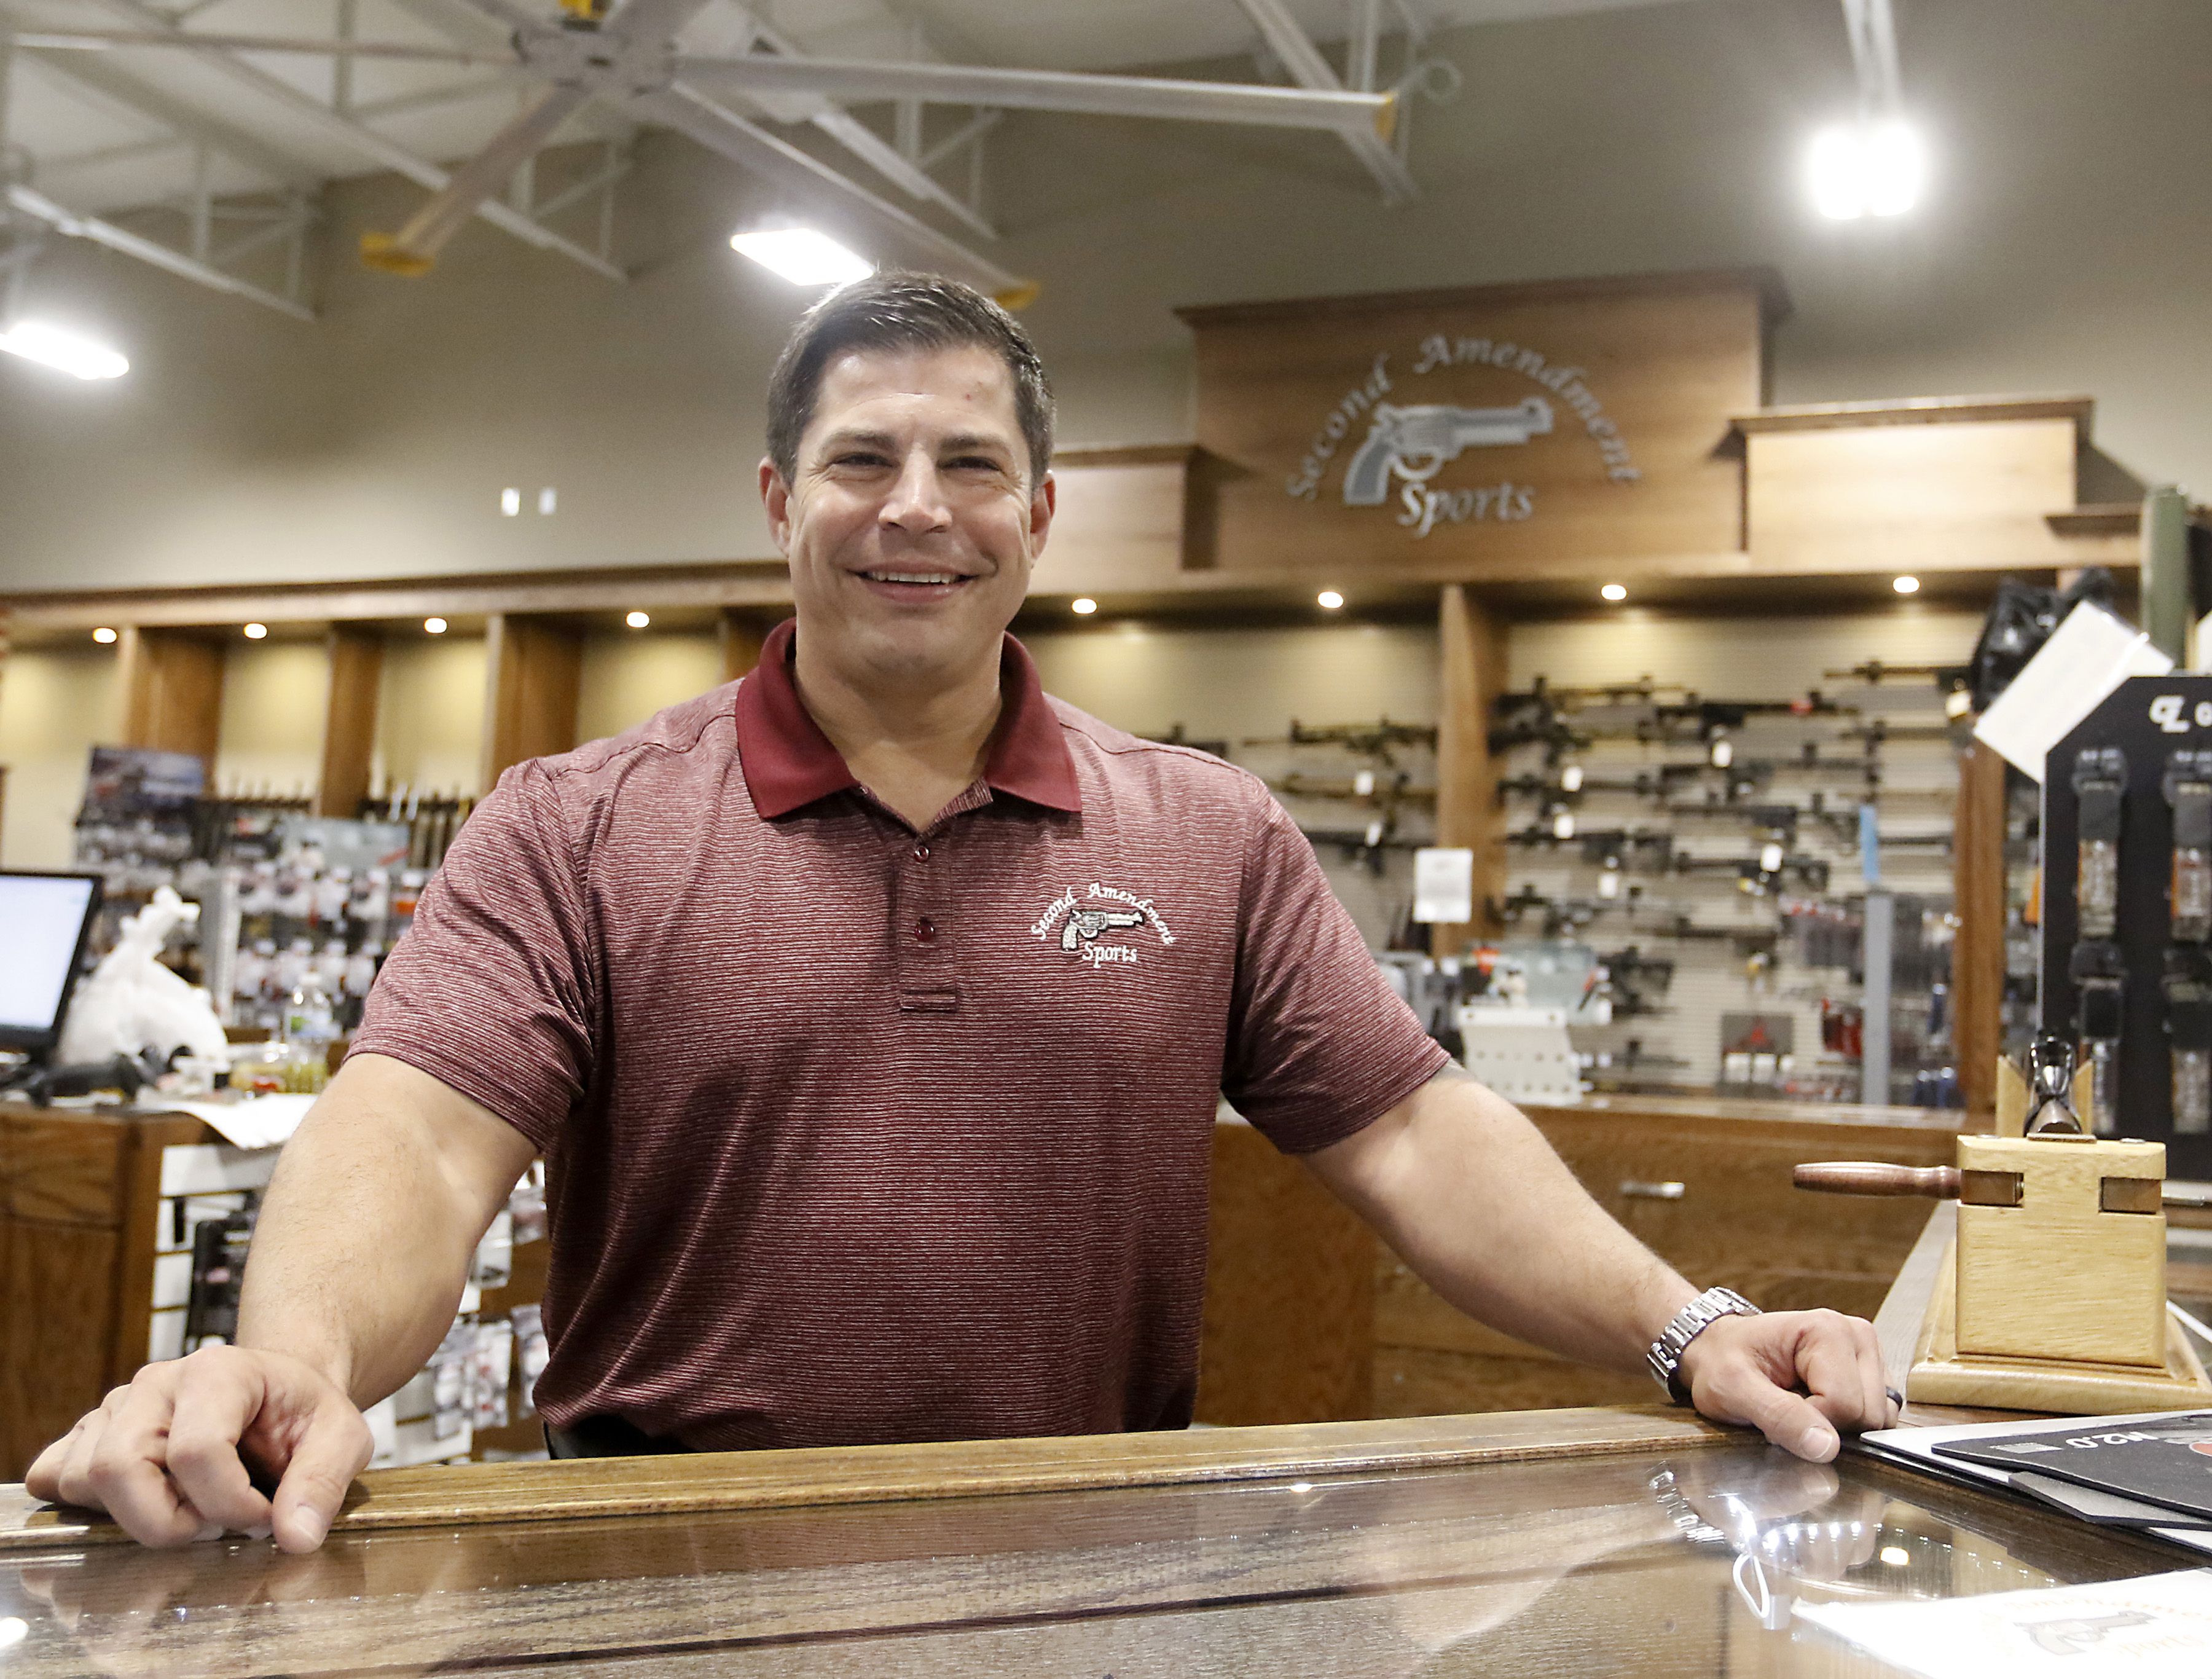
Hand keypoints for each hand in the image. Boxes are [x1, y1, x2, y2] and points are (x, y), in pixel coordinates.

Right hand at [23, 1346, 372, 1551]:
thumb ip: (324, 1483)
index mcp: (218, 1372)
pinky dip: (87, 1506)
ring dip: (135, 1516)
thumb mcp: (343, 1437)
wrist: (278, 1392)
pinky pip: (54, 1476)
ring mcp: (116, 1407)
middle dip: (167, 1522)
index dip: (229, 1505)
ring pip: (84, 1479)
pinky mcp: (89, 1435)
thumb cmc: (303, 1414)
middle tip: (215, 1526)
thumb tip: (296, 1539)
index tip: (262, 1518)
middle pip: (119, 1467)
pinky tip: (143, 1501)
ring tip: (188, 1508)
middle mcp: (156, 1384)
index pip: (197, 1451)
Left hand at [1673, 1308, 1897, 1462]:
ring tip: (1801, 1403)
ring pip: (1878, 1419)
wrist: (1718, 1349)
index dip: (1809, 1422)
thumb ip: (1779, 1415)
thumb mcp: (1734, 1388)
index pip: (1844, 1405)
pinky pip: (1878, 1417)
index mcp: (1826, 1330)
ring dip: (1838, 1424)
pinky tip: (1818, 1405)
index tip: (1775, 1409)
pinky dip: (1847, 1422)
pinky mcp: (1871, 1374)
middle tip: (1787, 1405)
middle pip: (1867, 1414)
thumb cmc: (1722, 1362)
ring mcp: (1867, 1354)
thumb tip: (1826, 1446)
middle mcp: (1856, 1335)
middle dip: (1826, 1424)